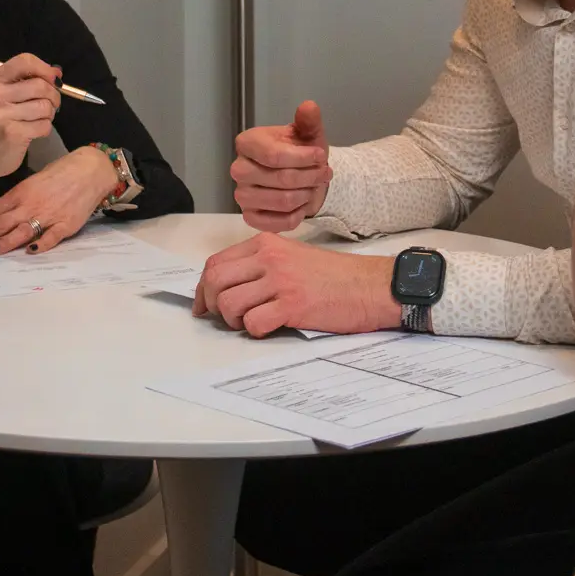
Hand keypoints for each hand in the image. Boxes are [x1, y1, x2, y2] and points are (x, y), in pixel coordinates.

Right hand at [0, 53, 62, 178]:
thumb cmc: (0, 121)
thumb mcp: (7, 95)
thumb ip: (30, 80)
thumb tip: (57, 72)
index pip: (25, 61)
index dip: (45, 69)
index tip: (52, 80)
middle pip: (41, 85)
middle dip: (53, 96)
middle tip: (49, 105)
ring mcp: (2, 114)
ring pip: (45, 106)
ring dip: (49, 114)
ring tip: (38, 119)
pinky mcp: (12, 133)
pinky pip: (44, 125)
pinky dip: (45, 129)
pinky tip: (33, 131)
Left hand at [0, 146, 117, 254]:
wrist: (91, 168)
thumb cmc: (61, 173)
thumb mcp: (33, 181)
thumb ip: (16, 200)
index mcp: (20, 192)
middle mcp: (31, 204)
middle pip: (0, 223)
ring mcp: (49, 215)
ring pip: (21, 231)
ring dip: (4, 243)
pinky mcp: (67, 224)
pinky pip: (51, 237)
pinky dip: (40, 245)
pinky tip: (29, 252)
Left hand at [192, 233, 399, 337]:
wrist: (371, 286)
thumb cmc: (335, 276)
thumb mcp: (293, 257)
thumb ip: (261, 265)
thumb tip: (227, 287)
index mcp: (267, 244)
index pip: (216, 263)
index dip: (203, 288)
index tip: (204, 304)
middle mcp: (270, 258)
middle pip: (215, 281)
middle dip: (211, 304)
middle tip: (224, 317)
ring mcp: (280, 281)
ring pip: (229, 303)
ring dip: (233, 320)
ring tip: (251, 322)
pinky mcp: (292, 305)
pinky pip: (253, 322)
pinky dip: (255, 331)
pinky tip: (270, 327)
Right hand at [231, 100, 332, 231]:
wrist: (300, 176)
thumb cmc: (300, 151)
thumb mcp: (308, 134)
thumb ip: (308, 121)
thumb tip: (309, 106)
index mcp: (247, 143)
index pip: (274, 155)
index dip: (304, 158)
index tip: (322, 156)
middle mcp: (238, 168)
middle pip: (281, 179)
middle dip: (310, 177)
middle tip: (325, 173)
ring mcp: (241, 195)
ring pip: (283, 201)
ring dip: (307, 195)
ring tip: (315, 186)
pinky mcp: (249, 217)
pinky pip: (278, 223)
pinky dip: (298, 215)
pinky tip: (302, 204)